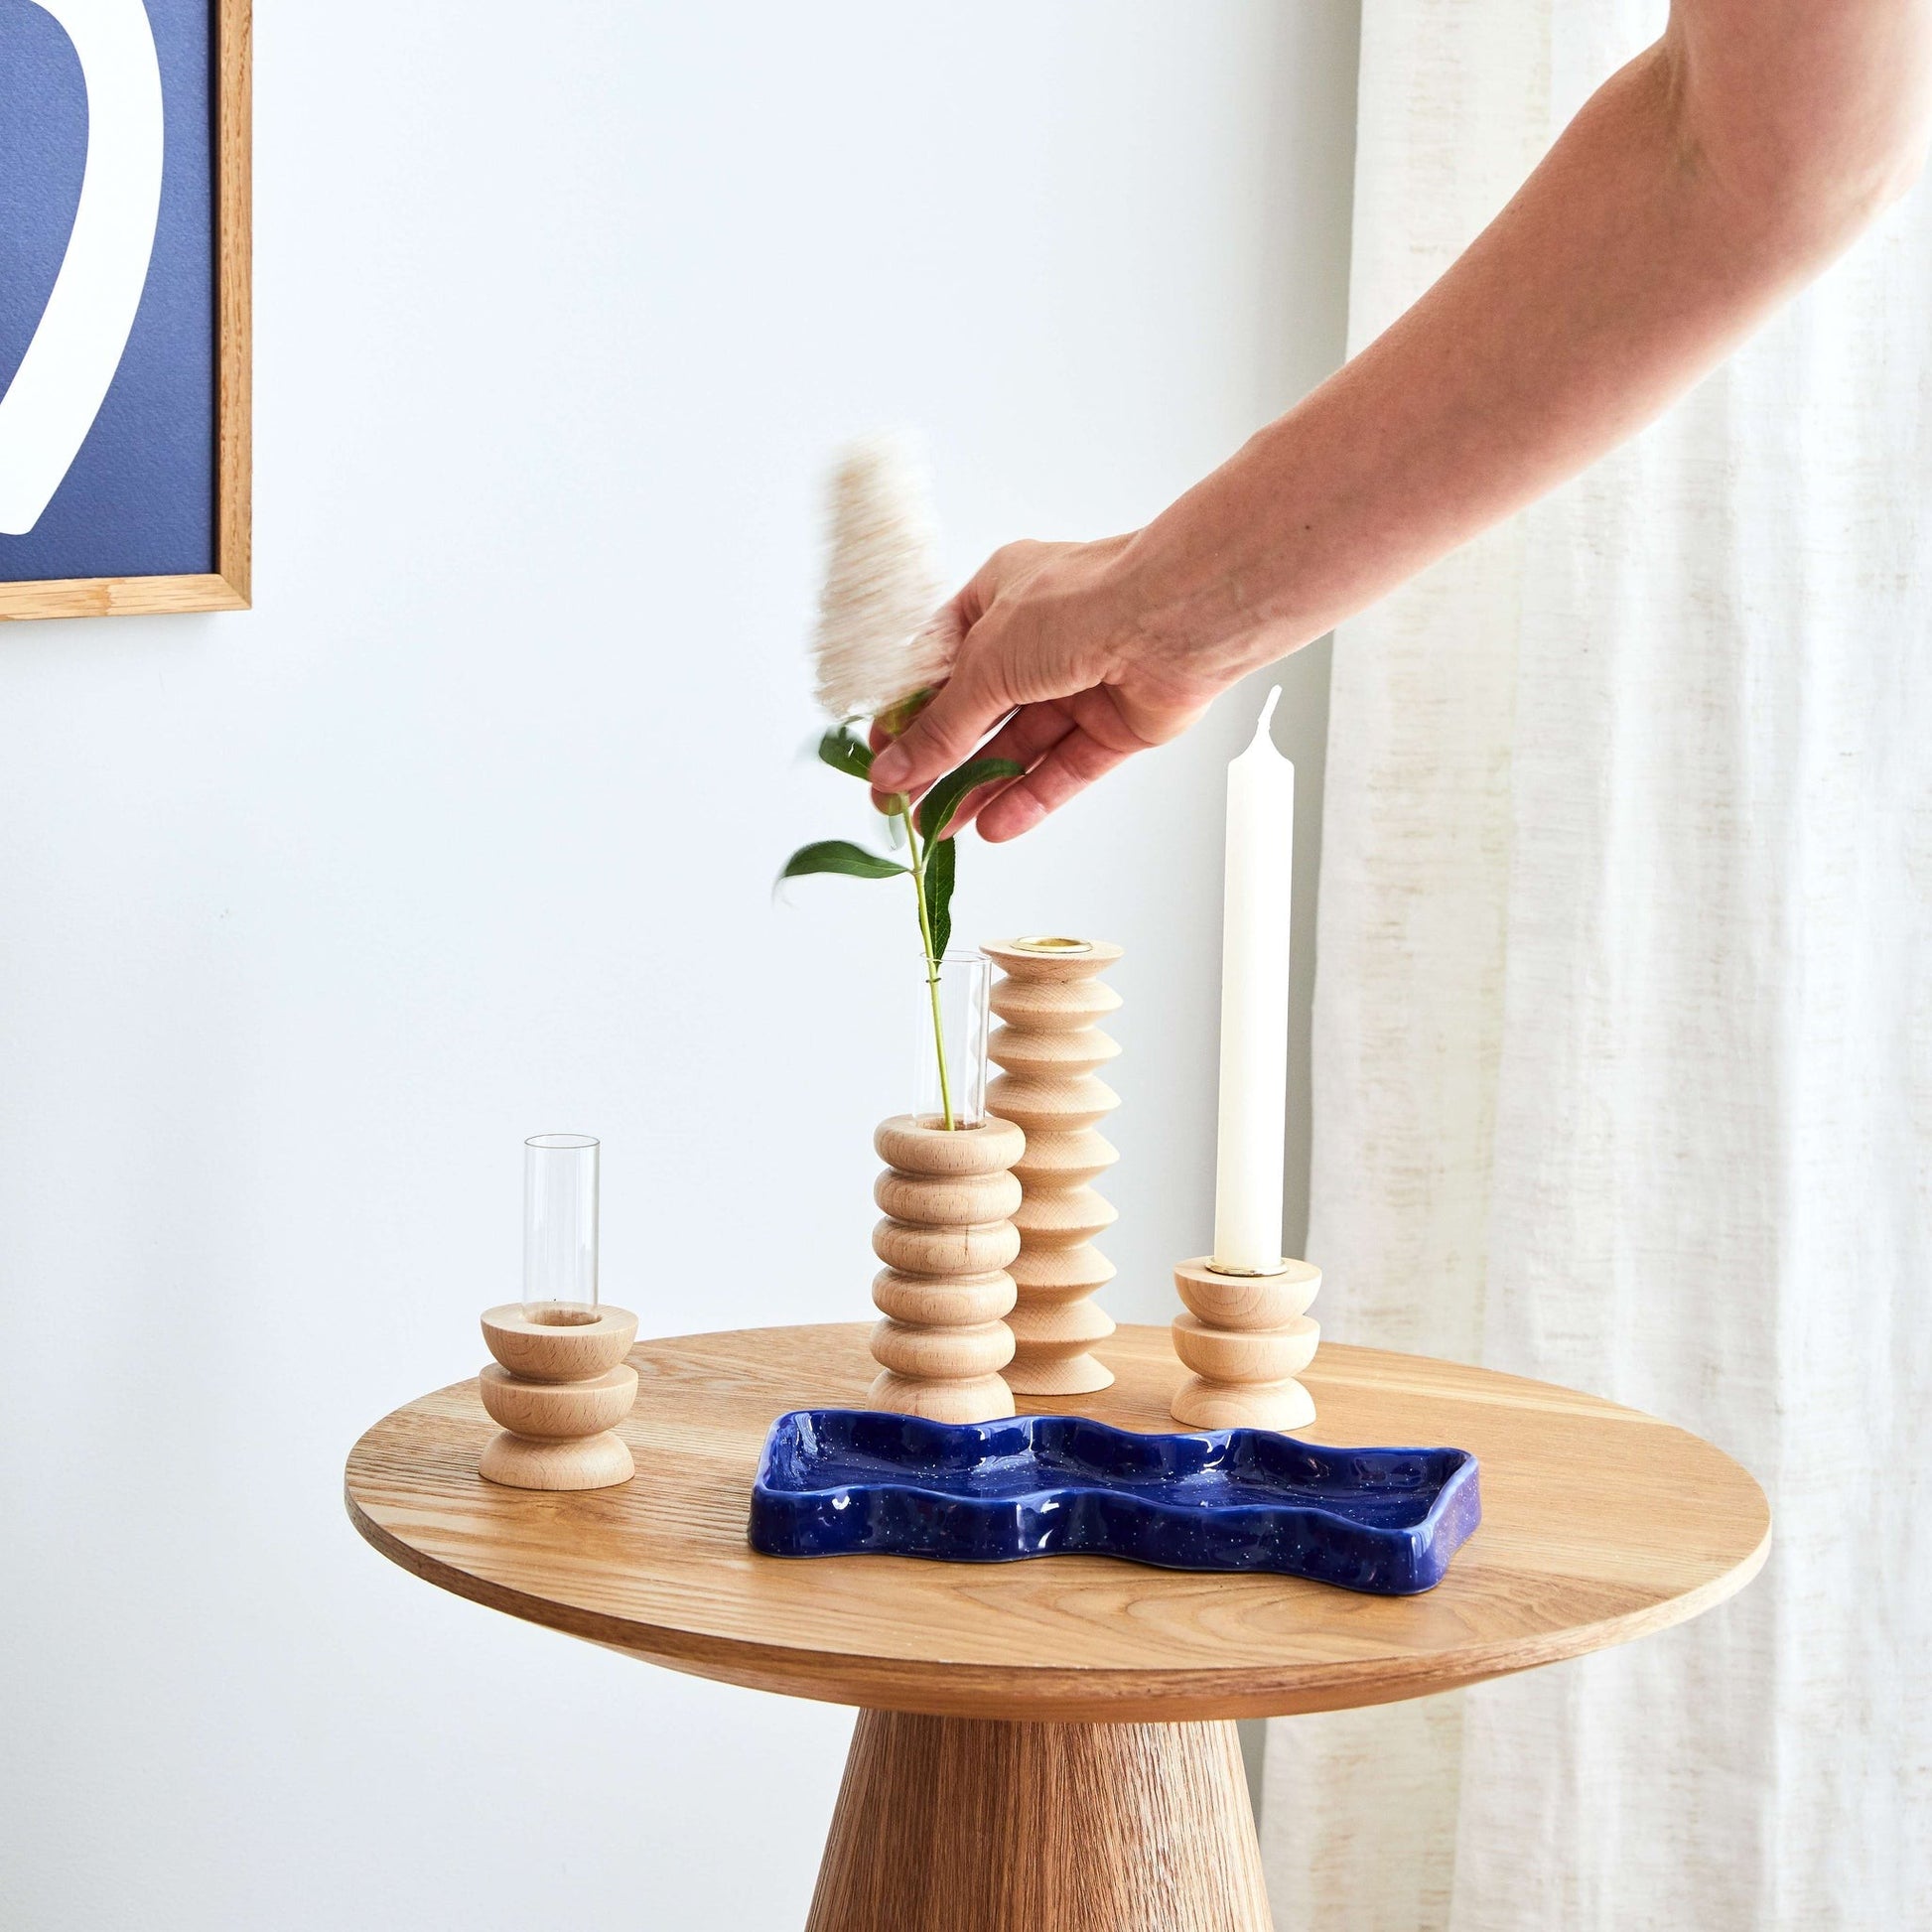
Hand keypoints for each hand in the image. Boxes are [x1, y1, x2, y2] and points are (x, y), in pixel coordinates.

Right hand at [868, 534, 1238, 841]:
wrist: (1177, 615)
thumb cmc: (1081, 605)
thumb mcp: (987, 662)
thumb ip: (941, 726)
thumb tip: (894, 769)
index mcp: (1001, 598)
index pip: (942, 664)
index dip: (910, 713)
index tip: (881, 757)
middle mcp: (1041, 639)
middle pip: (978, 712)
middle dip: (939, 761)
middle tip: (902, 807)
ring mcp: (1081, 683)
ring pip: (1019, 748)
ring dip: (977, 789)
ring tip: (937, 829)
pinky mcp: (1116, 725)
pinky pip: (1064, 769)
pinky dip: (1030, 799)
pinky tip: (993, 826)